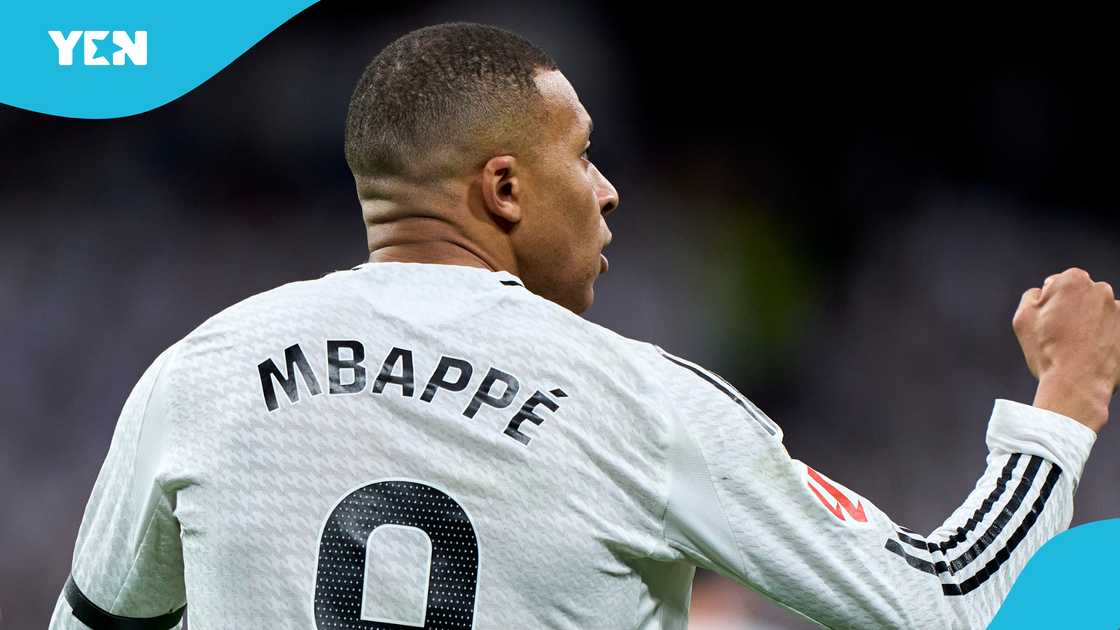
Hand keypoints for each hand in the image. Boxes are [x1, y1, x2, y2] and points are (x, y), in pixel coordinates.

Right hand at [1013, 267, 1119, 431]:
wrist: (1077, 383)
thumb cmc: (1047, 350)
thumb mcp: (1022, 318)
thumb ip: (1031, 296)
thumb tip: (1042, 292)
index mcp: (1072, 280)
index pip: (1057, 283)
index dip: (1049, 304)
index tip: (1048, 323)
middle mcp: (1100, 289)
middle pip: (1081, 295)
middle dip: (1072, 310)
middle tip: (1061, 336)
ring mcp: (1118, 310)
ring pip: (1098, 312)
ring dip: (1090, 323)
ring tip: (1077, 347)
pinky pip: (1113, 328)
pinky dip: (1105, 337)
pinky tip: (1093, 352)